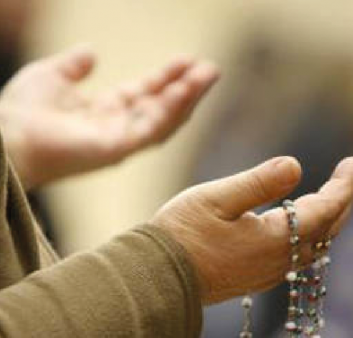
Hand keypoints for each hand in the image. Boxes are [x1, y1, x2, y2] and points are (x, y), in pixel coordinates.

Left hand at [0, 45, 219, 189]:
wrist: (4, 135)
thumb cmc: (19, 111)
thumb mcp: (51, 76)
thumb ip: (74, 67)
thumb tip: (92, 52)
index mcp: (104, 113)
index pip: (144, 94)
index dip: (166, 77)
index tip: (187, 60)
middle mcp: (117, 129)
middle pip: (161, 108)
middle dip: (186, 88)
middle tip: (210, 69)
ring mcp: (121, 141)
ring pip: (164, 120)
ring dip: (187, 98)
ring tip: (209, 75)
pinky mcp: (118, 149)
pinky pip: (152, 128)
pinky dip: (172, 109)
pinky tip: (187, 90)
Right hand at [151, 156, 352, 303]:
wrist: (158, 279)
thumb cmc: (181, 235)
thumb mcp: (217, 198)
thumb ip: (259, 182)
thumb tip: (296, 165)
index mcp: (275, 239)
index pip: (326, 210)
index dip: (344, 186)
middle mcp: (279, 260)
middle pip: (327, 231)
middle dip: (341, 201)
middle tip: (346, 175)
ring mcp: (269, 272)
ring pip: (314, 245)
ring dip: (327, 219)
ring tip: (330, 194)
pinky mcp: (256, 277)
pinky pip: (297, 255)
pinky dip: (309, 234)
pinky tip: (299, 222)